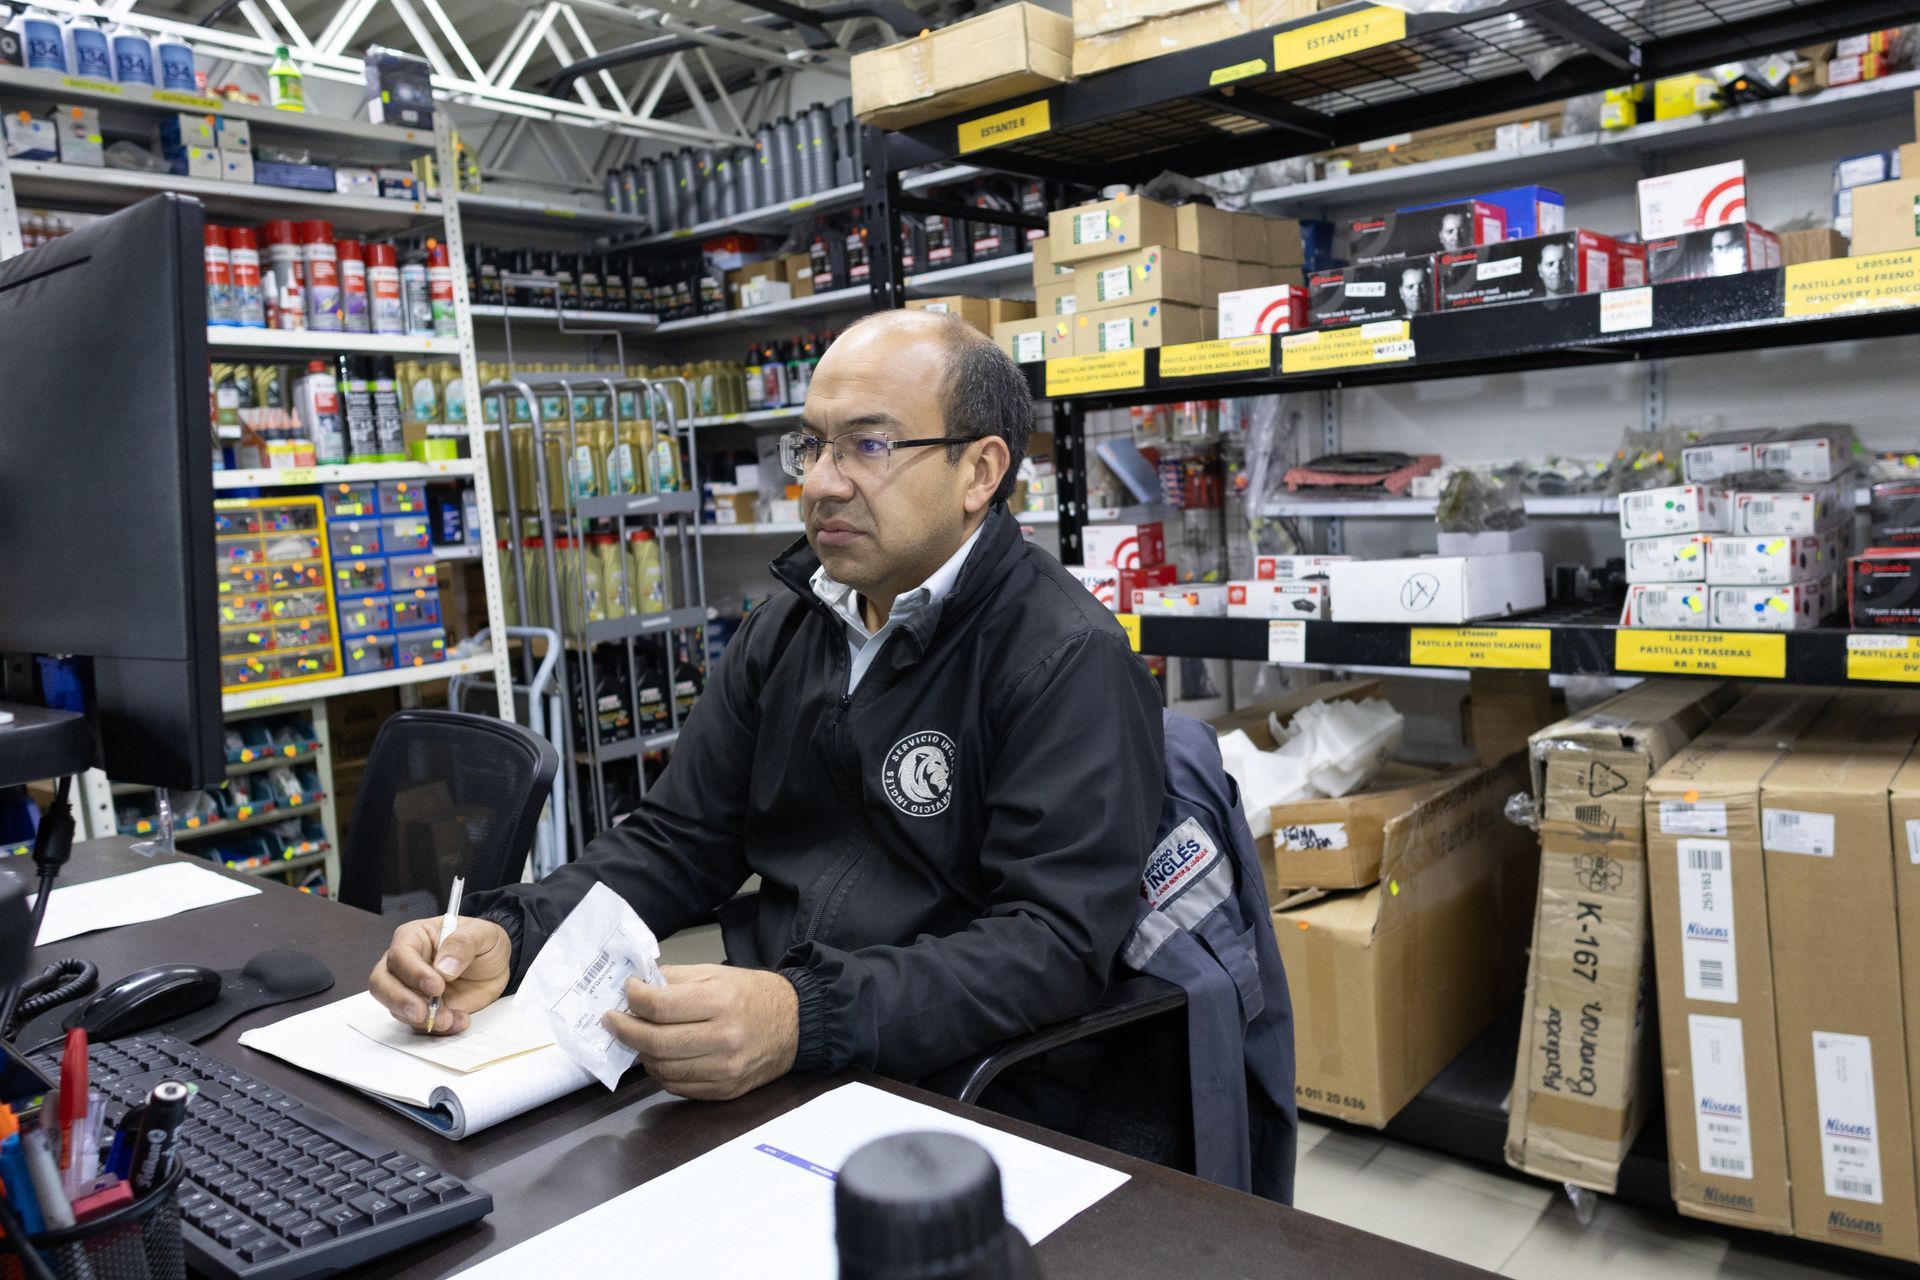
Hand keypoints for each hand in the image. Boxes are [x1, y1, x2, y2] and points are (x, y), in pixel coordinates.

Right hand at [367, 916, 511, 1035]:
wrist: (497, 965)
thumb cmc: (483, 942)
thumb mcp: (483, 934)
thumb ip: (463, 944)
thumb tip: (443, 966)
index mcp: (414, 938)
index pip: (400, 955)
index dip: (413, 973)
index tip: (436, 986)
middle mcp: (405, 964)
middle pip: (381, 984)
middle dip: (400, 1001)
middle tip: (423, 1012)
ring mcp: (410, 990)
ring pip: (396, 1008)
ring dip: (421, 1019)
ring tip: (450, 1019)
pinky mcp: (421, 1009)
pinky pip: (417, 1025)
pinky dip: (436, 1029)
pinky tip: (459, 1021)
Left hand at [603, 964, 797, 1100]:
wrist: (796, 1024)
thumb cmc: (754, 995)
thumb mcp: (717, 973)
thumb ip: (676, 979)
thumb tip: (638, 986)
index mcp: (721, 1001)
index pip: (661, 1006)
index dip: (634, 1000)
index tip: (626, 992)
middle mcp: (724, 1038)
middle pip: (656, 1042)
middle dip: (625, 1030)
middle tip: (613, 1020)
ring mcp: (725, 1069)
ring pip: (662, 1069)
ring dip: (641, 1053)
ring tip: (638, 1037)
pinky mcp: (724, 1090)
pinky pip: (677, 1086)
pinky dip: (660, 1072)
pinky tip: (659, 1056)